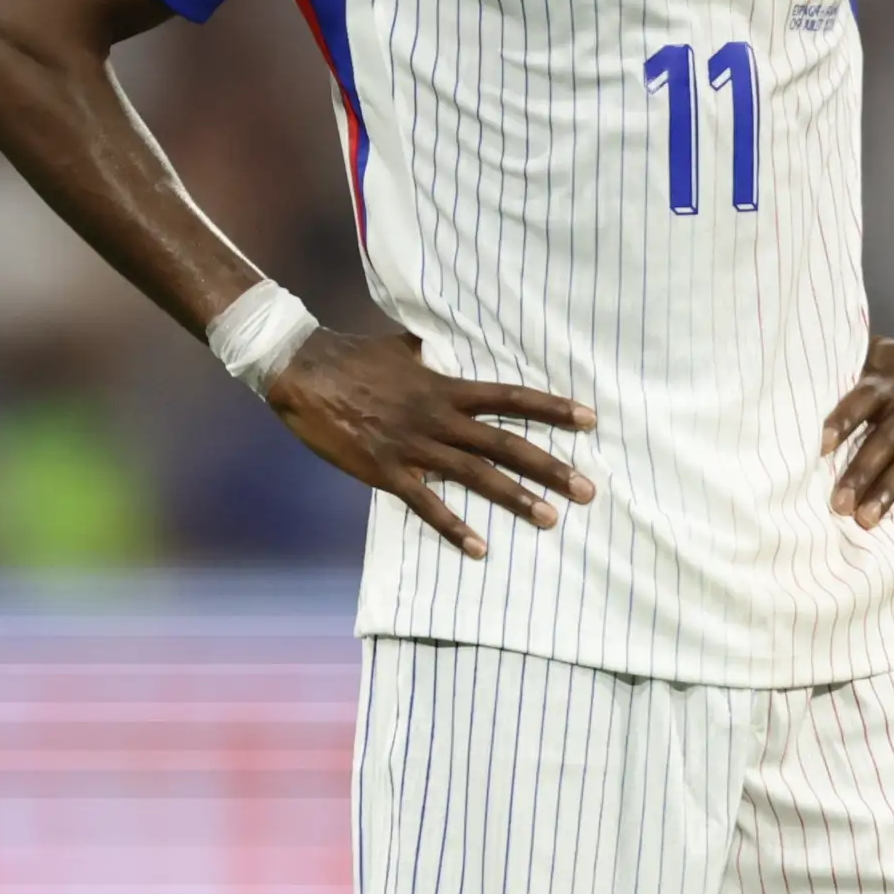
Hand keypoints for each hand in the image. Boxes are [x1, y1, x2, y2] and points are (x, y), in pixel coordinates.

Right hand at [263, 330, 596, 559]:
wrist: (302, 371)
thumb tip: (446, 346)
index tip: (591, 420)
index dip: (553, 409)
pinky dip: (453, 527)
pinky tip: (479, 548)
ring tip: (550, 519)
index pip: (512, 398)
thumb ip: (432, 354)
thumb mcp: (403, 348)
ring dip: (515, 499)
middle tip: (588, 490)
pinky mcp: (386, 471)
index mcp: (445, 386)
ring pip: (476, 476)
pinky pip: (426, 504)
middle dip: (550, 467)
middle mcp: (439, 417)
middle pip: (506, 444)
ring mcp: (414, 446)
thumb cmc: (353, 357)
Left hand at [821, 319, 893, 550]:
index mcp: (886, 385)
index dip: (842, 422)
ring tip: (866, 522)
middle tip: (838, 505)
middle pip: (883, 442)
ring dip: (887, 494)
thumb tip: (803, 379)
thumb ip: (852, 368)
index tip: (823, 446)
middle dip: (860, 474)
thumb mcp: (885, 354)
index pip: (861, 403)